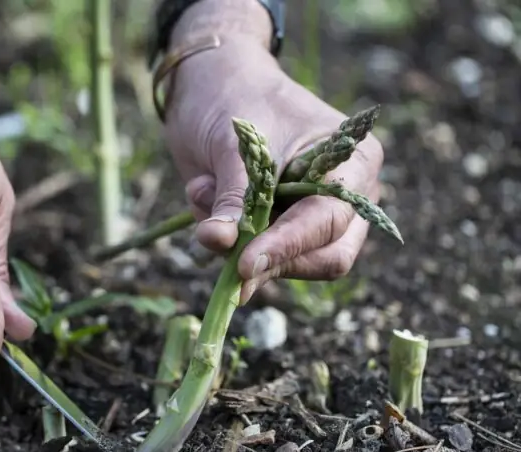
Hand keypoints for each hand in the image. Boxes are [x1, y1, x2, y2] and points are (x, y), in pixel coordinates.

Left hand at [161, 2, 383, 304]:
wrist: (210, 82)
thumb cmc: (234, 97)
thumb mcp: (233, 145)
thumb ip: (233, 196)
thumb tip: (219, 242)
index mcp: (354, 163)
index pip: (328, 221)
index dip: (287, 247)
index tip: (245, 265)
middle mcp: (346, 197)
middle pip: (325, 257)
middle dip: (270, 257)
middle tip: (222, 250)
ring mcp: (313, 216)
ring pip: (289, 264)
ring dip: (238, 243)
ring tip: (201, 190)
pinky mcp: (278, 229)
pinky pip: (256, 256)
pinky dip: (224, 237)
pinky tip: (202, 192)